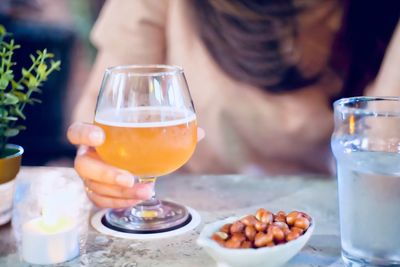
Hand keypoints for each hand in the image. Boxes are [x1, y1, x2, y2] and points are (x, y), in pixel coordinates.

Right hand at [67, 122, 204, 207]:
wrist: (131, 159)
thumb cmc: (138, 143)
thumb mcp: (151, 135)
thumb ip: (172, 130)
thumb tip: (200, 132)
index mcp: (96, 136)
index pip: (76, 132)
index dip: (83, 134)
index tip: (100, 136)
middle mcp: (89, 155)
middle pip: (83, 166)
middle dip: (106, 174)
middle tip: (130, 178)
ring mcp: (90, 176)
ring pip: (93, 187)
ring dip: (120, 193)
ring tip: (146, 192)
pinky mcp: (96, 191)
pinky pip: (100, 201)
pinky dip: (118, 203)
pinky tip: (136, 200)